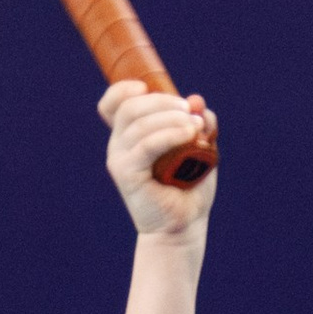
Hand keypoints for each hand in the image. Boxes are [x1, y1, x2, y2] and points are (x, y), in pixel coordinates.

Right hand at [101, 81, 216, 238]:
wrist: (183, 225)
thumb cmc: (189, 187)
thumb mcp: (200, 148)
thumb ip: (200, 124)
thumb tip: (198, 102)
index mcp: (130, 136)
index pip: (112, 105)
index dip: (123, 90)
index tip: (146, 88)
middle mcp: (119, 146)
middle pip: (129, 107)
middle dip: (162, 101)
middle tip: (190, 111)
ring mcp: (120, 160)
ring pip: (139, 124)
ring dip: (171, 117)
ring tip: (195, 126)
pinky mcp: (126, 174)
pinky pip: (146, 145)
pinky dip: (169, 134)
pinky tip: (189, 134)